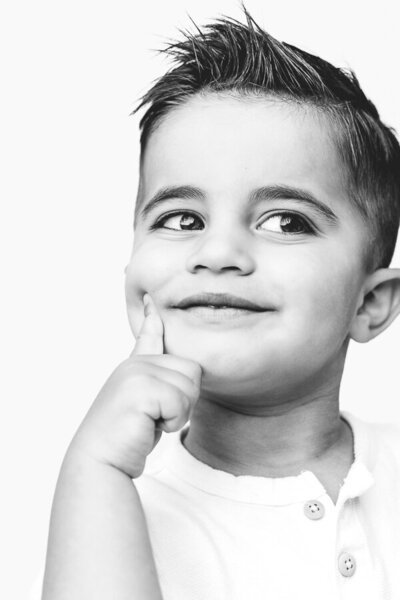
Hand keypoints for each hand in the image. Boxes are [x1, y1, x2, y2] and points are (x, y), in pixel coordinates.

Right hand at [68, 294, 201, 477]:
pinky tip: (150, 427)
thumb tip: (171, 365)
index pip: (149, 334)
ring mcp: (135, 374)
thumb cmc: (126, 438)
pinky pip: (181, 403)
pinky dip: (172, 422)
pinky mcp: (139, 389)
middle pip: (192, 370)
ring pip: (190, 387)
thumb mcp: (145, 405)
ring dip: (179, 413)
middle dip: (185, 399)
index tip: (151, 299)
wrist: (100, 464)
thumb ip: (157, 382)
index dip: (154, 317)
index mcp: (135, 367)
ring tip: (152, 421)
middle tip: (159, 416)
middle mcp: (134, 365)